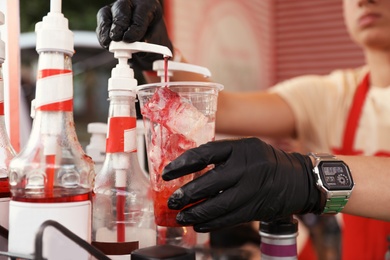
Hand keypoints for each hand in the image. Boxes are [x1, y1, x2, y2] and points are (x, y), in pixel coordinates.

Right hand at [96, 0, 172, 69]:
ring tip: (110, 45)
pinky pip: (101, 24)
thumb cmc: (153, 37)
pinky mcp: (106, 17)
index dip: (135, 27)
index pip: (140, 13)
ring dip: (107, 31)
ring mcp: (116, 9)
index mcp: (147, 5)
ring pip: (106, 13)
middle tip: (117, 39)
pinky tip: (107, 45)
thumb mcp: (157, 41)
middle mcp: (130, 4)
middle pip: (121, 8)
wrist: (148, 40)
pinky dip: (102, 36)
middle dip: (118, 25)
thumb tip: (141, 51)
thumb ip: (150, 43)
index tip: (131, 39)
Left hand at [162, 137, 321, 231]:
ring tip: (182, 217)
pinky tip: (199, 225)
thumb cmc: (266, 162)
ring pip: (219, 205)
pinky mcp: (257, 208)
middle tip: (172, 201)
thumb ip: (223, 157)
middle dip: (187, 194)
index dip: (183, 164)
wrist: (299, 180)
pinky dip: (212, 223)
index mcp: (241, 148)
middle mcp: (247, 167)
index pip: (206, 154)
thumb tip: (191, 171)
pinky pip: (230, 218)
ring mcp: (253, 189)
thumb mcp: (247, 149)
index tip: (167, 173)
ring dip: (196, 213)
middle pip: (210, 182)